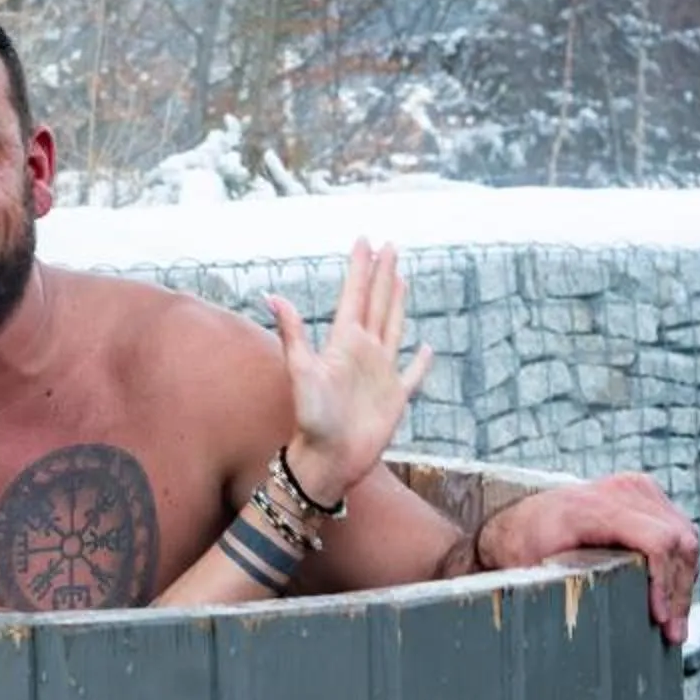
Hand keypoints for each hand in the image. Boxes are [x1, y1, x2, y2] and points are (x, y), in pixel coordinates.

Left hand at [264, 240, 433, 505]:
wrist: (327, 459)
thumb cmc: (312, 419)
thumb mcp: (301, 371)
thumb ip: (293, 332)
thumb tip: (271, 295)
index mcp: (344, 342)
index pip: (355, 296)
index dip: (361, 268)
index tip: (365, 240)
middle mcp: (363, 352)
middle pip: (377, 303)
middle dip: (382, 274)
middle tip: (389, 245)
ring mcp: (381, 373)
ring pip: (393, 327)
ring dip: (398, 302)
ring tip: (400, 278)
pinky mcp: (395, 397)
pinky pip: (413, 374)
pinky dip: (422, 361)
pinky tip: (427, 347)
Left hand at [476, 474, 699, 644]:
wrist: (521, 518)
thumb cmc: (525, 547)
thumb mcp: (535, 571)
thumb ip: (566, 591)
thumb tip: (594, 630)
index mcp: (591, 507)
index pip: (655, 541)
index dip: (665, 583)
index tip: (662, 619)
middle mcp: (619, 490)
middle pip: (677, 541)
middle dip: (680, 592)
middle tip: (674, 634)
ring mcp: (636, 487)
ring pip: (685, 537)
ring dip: (684, 581)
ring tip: (673, 621)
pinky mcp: (646, 492)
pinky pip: (679, 530)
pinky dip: (679, 564)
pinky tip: (667, 593)